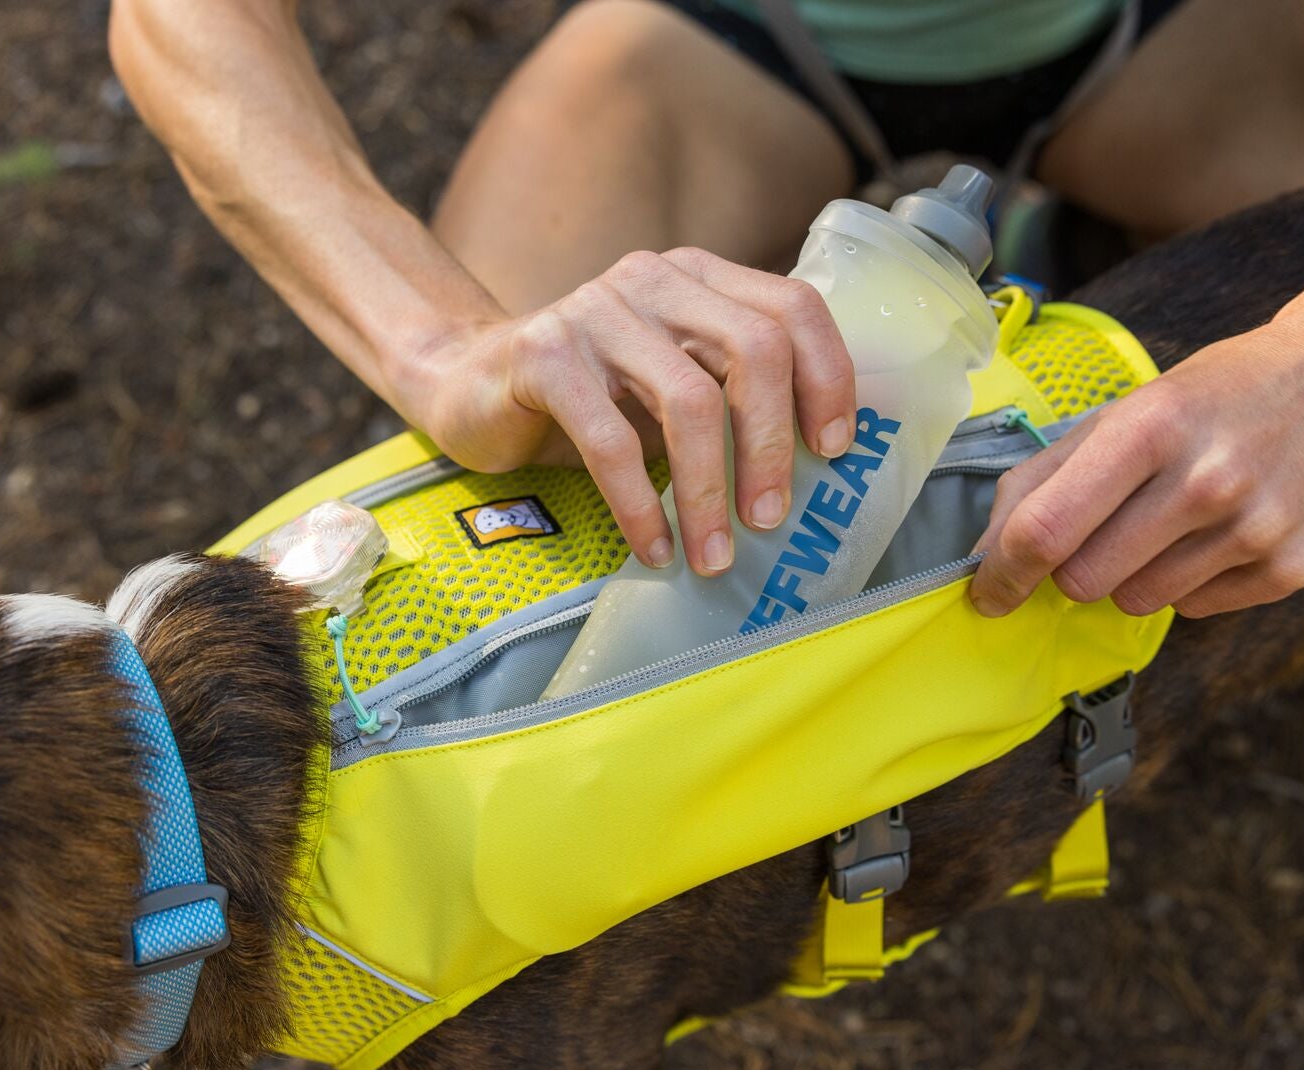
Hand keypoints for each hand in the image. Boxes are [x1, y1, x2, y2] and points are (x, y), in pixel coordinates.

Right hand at [401, 247, 855, 573]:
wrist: (468, 385)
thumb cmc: (589, 399)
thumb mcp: (671, 384)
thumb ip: (732, 394)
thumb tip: (817, 471)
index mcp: (699, 279)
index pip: (793, 308)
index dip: (828, 377)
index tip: (835, 451)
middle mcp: (654, 281)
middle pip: (754, 349)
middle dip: (774, 445)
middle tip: (771, 520)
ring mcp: (596, 311)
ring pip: (689, 399)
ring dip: (710, 490)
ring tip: (714, 555)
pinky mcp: (543, 355)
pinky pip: (611, 441)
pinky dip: (642, 505)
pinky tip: (655, 547)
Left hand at [969, 262, 1303, 618]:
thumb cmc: (1229, 391)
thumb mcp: (1136, 405)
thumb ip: (1052, 473)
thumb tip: (987, 550)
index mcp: (1151, 426)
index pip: (1045, 530)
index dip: (1000, 573)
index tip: (987, 591)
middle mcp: (1207, 479)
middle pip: (1083, 579)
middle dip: (1073, 566)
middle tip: (1101, 530)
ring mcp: (1257, 528)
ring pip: (1136, 601)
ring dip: (1134, 574)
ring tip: (1172, 521)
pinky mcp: (1295, 567)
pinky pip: (1195, 609)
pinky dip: (1190, 583)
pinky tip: (1219, 533)